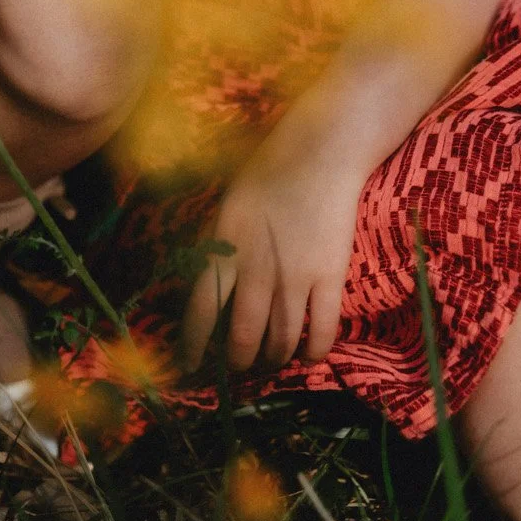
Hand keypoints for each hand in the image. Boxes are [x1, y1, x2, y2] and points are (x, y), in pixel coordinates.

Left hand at [180, 135, 362, 372]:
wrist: (319, 154)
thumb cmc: (268, 172)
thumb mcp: (228, 206)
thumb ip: (218, 245)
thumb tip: (203, 282)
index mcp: (226, 247)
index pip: (202, 307)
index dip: (195, 343)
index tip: (190, 365)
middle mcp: (257, 269)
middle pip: (244, 334)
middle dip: (239, 359)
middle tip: (238, 365)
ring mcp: (296, 276)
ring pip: (282, 340)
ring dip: (275, 358)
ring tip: (271, 360)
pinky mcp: (330, 278)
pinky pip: (323, 329)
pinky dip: (314, 351)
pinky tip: (308, 356)